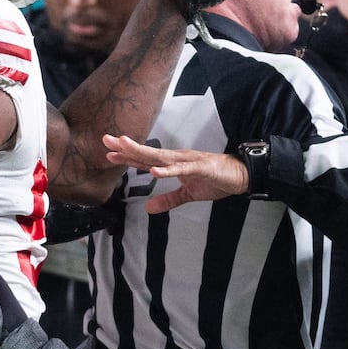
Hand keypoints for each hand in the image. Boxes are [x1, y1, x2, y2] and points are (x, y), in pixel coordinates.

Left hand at [102, 134, 248, 211]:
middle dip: (127, 147)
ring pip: (161, 157)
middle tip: (106, 140)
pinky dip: (168, 170)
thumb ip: (169, 200)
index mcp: (174, 164)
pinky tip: (154, 171)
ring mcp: (189, 161)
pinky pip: (182, 169)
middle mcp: (178, 158)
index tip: (108, 153)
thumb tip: (149, 208)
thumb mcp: (189, 195)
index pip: (146, 159)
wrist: (241, 176)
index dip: (127, 156)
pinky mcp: (201, 168)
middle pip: (148, 153)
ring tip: (124, 148)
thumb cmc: (216, 180)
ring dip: (142, 152)